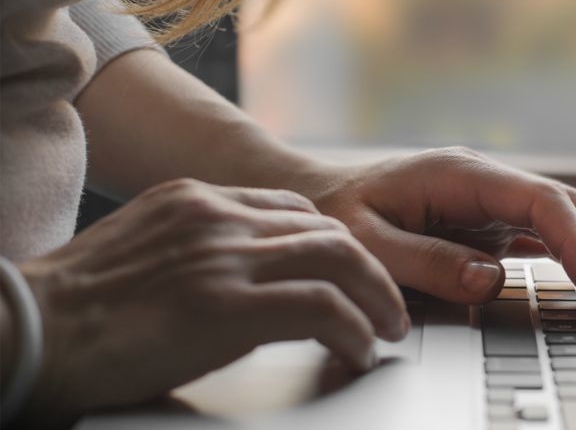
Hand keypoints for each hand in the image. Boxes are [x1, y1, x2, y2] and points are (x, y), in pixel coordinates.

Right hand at [15, 179, 406, 424]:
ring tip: (386, 329)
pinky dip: (353, 329)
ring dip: (376, 299)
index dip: (337, 243)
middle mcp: (217, 217)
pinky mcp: (226, 306)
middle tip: (389, 307)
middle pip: (329, 230)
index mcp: (195, 199)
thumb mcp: (144, 249)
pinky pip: (321, 307)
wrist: (29, 331)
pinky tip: (357, 351)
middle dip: (371, 271)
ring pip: (339, 259)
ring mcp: (223, 258)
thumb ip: (197, 247)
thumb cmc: (76, 306)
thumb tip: (245, 277)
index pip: (295, 208)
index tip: (354, 272)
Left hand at [306, 147, 575, 314]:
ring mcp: (493, 201)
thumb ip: (426, 262)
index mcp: (461, 174)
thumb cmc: (337, 218)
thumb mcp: (366, 243)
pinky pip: (550, 235)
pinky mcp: (493, 222)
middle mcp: (486, 182)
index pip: (541, 203)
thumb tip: (491, 278)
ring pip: (567, 220)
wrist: (320, 198)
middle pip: (567, 209)